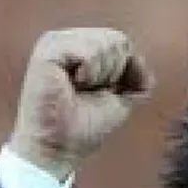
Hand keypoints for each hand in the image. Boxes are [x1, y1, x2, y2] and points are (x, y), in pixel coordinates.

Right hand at [8, 28, 153, 180]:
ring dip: (101, 75)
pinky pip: (89, 51)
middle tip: (89, 92)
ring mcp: (58, 42)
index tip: (105, 93)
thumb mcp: (122, 97)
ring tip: (79, 89)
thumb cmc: (85, 125)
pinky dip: (90, 73)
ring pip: (106, 43)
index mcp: (83, 47)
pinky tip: (72, 84)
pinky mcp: (48, 50)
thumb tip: (138, 59)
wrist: (60, 147)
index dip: (125, 72)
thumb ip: (136, 76)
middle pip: (118, 40)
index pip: (122, 43)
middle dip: (114, 73)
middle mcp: (70, 40)